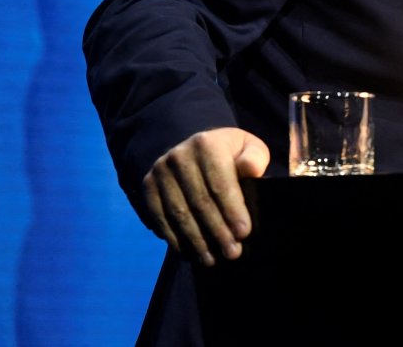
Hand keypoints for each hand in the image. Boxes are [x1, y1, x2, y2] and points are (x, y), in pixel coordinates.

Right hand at [141, 127, 269, 265]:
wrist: (195, 149)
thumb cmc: (230, 153)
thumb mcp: (248, 147)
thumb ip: (254, 158)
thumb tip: (250, 169)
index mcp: (207, 144)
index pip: (220, 183)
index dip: (232, 210)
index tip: (244, 233)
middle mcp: (179, 156)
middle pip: (200, 202)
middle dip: (217, 231)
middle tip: (232, 252)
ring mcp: (160, 171)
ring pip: (179, 213)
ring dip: (197, 240)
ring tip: (212, 259)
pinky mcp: (148, 186)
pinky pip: (161, 218)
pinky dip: (176, 238)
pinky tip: (190, 253)